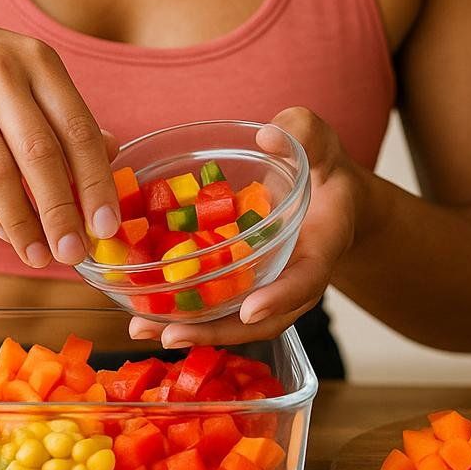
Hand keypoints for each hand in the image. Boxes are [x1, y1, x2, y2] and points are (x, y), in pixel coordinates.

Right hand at [0, 4, 120, 267]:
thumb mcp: (28, 70)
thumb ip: (65, 112)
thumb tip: (110, 155)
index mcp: (38, 60)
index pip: (77, 129)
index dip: (96, 182)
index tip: (106, 225)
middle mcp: (1, 71)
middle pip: (39, 153)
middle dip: (60, 211)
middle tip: (72, 253)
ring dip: (20, 222)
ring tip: (37, 255)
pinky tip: (2, 231)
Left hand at [128, 106, 360, 347]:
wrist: (328, 197)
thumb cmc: (323, 168)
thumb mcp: (319, 143)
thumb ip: (302, 133)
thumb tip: (268, 135)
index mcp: (319, 247)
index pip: (305, 280)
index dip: (280, 297)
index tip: (250, 309)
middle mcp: (292, 277)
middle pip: (260, 318)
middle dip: (217, 331)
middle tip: (171, 335)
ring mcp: (266, 284)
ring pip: (233, 319)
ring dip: (191, 330)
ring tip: (143, 328)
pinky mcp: (242, 282)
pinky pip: (217, 304)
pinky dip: (184, 312)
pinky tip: (143, 311)